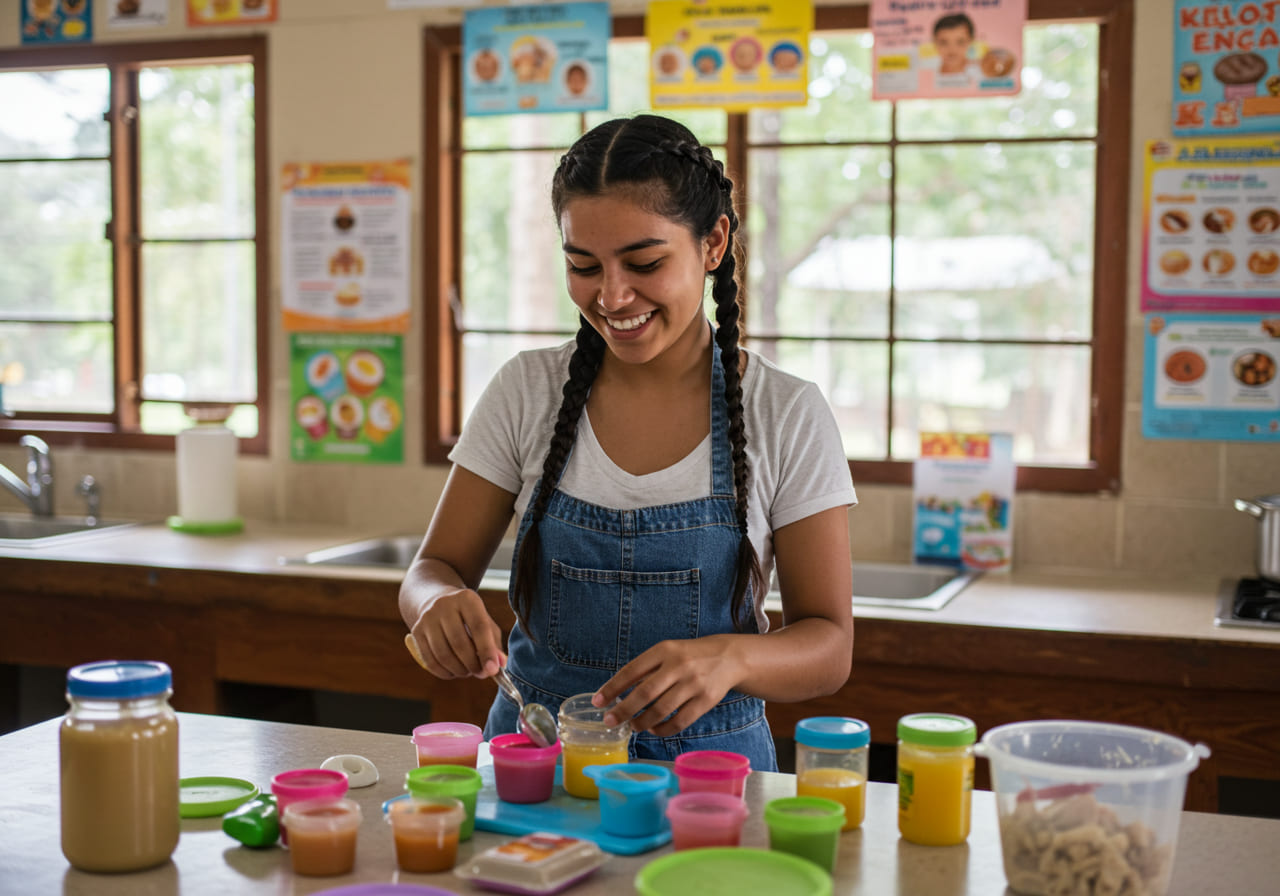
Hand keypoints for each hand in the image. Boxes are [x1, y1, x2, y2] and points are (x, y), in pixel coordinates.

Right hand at [407, 587, 504, 679]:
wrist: (435, 599)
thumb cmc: (467, 615)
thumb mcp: (484, 620)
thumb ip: (494, 643)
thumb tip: (500, 665)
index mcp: (467, 599)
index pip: (479, 627)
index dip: (487, 651)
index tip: (493, 670)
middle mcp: (444, 605)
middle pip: (459, 643)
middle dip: (473, 664)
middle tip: (481, 673)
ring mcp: (427, 618)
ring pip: (443, 655)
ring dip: (459, 670)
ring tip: (469, 671)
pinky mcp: (416, 631)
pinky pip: (430, 660)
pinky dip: (444, 672)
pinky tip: (454, 672)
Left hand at [592, 636, 739, 736]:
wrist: (728, 657)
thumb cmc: (689, 656)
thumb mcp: (667, 652)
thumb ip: (645, 669)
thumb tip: (616, 693)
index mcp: (664, 650)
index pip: (632, 671)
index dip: (612, 688)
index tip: (597, 702)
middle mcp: (678, 666)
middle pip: (645, 693)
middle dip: (623, 710)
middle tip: (609, 721)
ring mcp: (693, 684)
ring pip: (661, 710)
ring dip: (641, 722)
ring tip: (632, 726)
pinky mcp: (705, 701)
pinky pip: (679, 721)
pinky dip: (662, 729)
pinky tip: (653, 728)